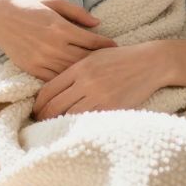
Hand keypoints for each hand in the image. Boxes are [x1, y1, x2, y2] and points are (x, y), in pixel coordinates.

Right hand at [0, 0, 115, 80]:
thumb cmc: (28, 6)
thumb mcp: (54, 1)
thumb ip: (77, 12)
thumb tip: (98, 23)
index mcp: (61, 28)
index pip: (92, 41)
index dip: (106, 45)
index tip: (115, 47)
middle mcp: (53, 46)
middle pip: (84, 59)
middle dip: (99, 61)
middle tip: (110, 63)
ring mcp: (42, 60)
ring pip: (71, 72)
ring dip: (85, 72)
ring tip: (97, 72)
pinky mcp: (32, 69)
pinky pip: (55, 79)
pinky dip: (66, 80)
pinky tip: (75, 79)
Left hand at [32, 41, 182, 119]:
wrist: (150, 62)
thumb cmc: (120, 58)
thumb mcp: (94, 56)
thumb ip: (73, 70)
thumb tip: (54, 88)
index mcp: (79, 68)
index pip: (48, 90)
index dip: (38, 104)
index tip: (35, 110)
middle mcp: (86, 82)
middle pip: (54, 106)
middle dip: (43, 117)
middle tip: (39, 123)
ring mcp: (99, 96)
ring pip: (69, 116)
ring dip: (58, 124)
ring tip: (52, 129)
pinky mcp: (113, 107)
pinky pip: (89, 121)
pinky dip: (79, 126)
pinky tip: (74, 129)